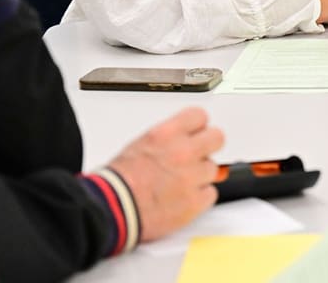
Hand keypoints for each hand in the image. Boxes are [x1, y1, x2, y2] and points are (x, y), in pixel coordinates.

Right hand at [108, 107, 223, 241]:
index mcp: (167, 134)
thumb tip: (184, 139)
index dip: (197, 126)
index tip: (196, 133)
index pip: (199, 116)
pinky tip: (183, 200)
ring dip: (200, 176)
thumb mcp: (140, 145)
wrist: (111, 210)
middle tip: (198, 156)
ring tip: (180, 184)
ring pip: (213, 169)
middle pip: (217, 138)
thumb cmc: (117, 182)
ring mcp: (192, 177)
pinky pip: (210, 194)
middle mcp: (183, 152)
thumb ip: (168, 139)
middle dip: (209, 146)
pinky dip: (200, 198)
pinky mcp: (195, 202)